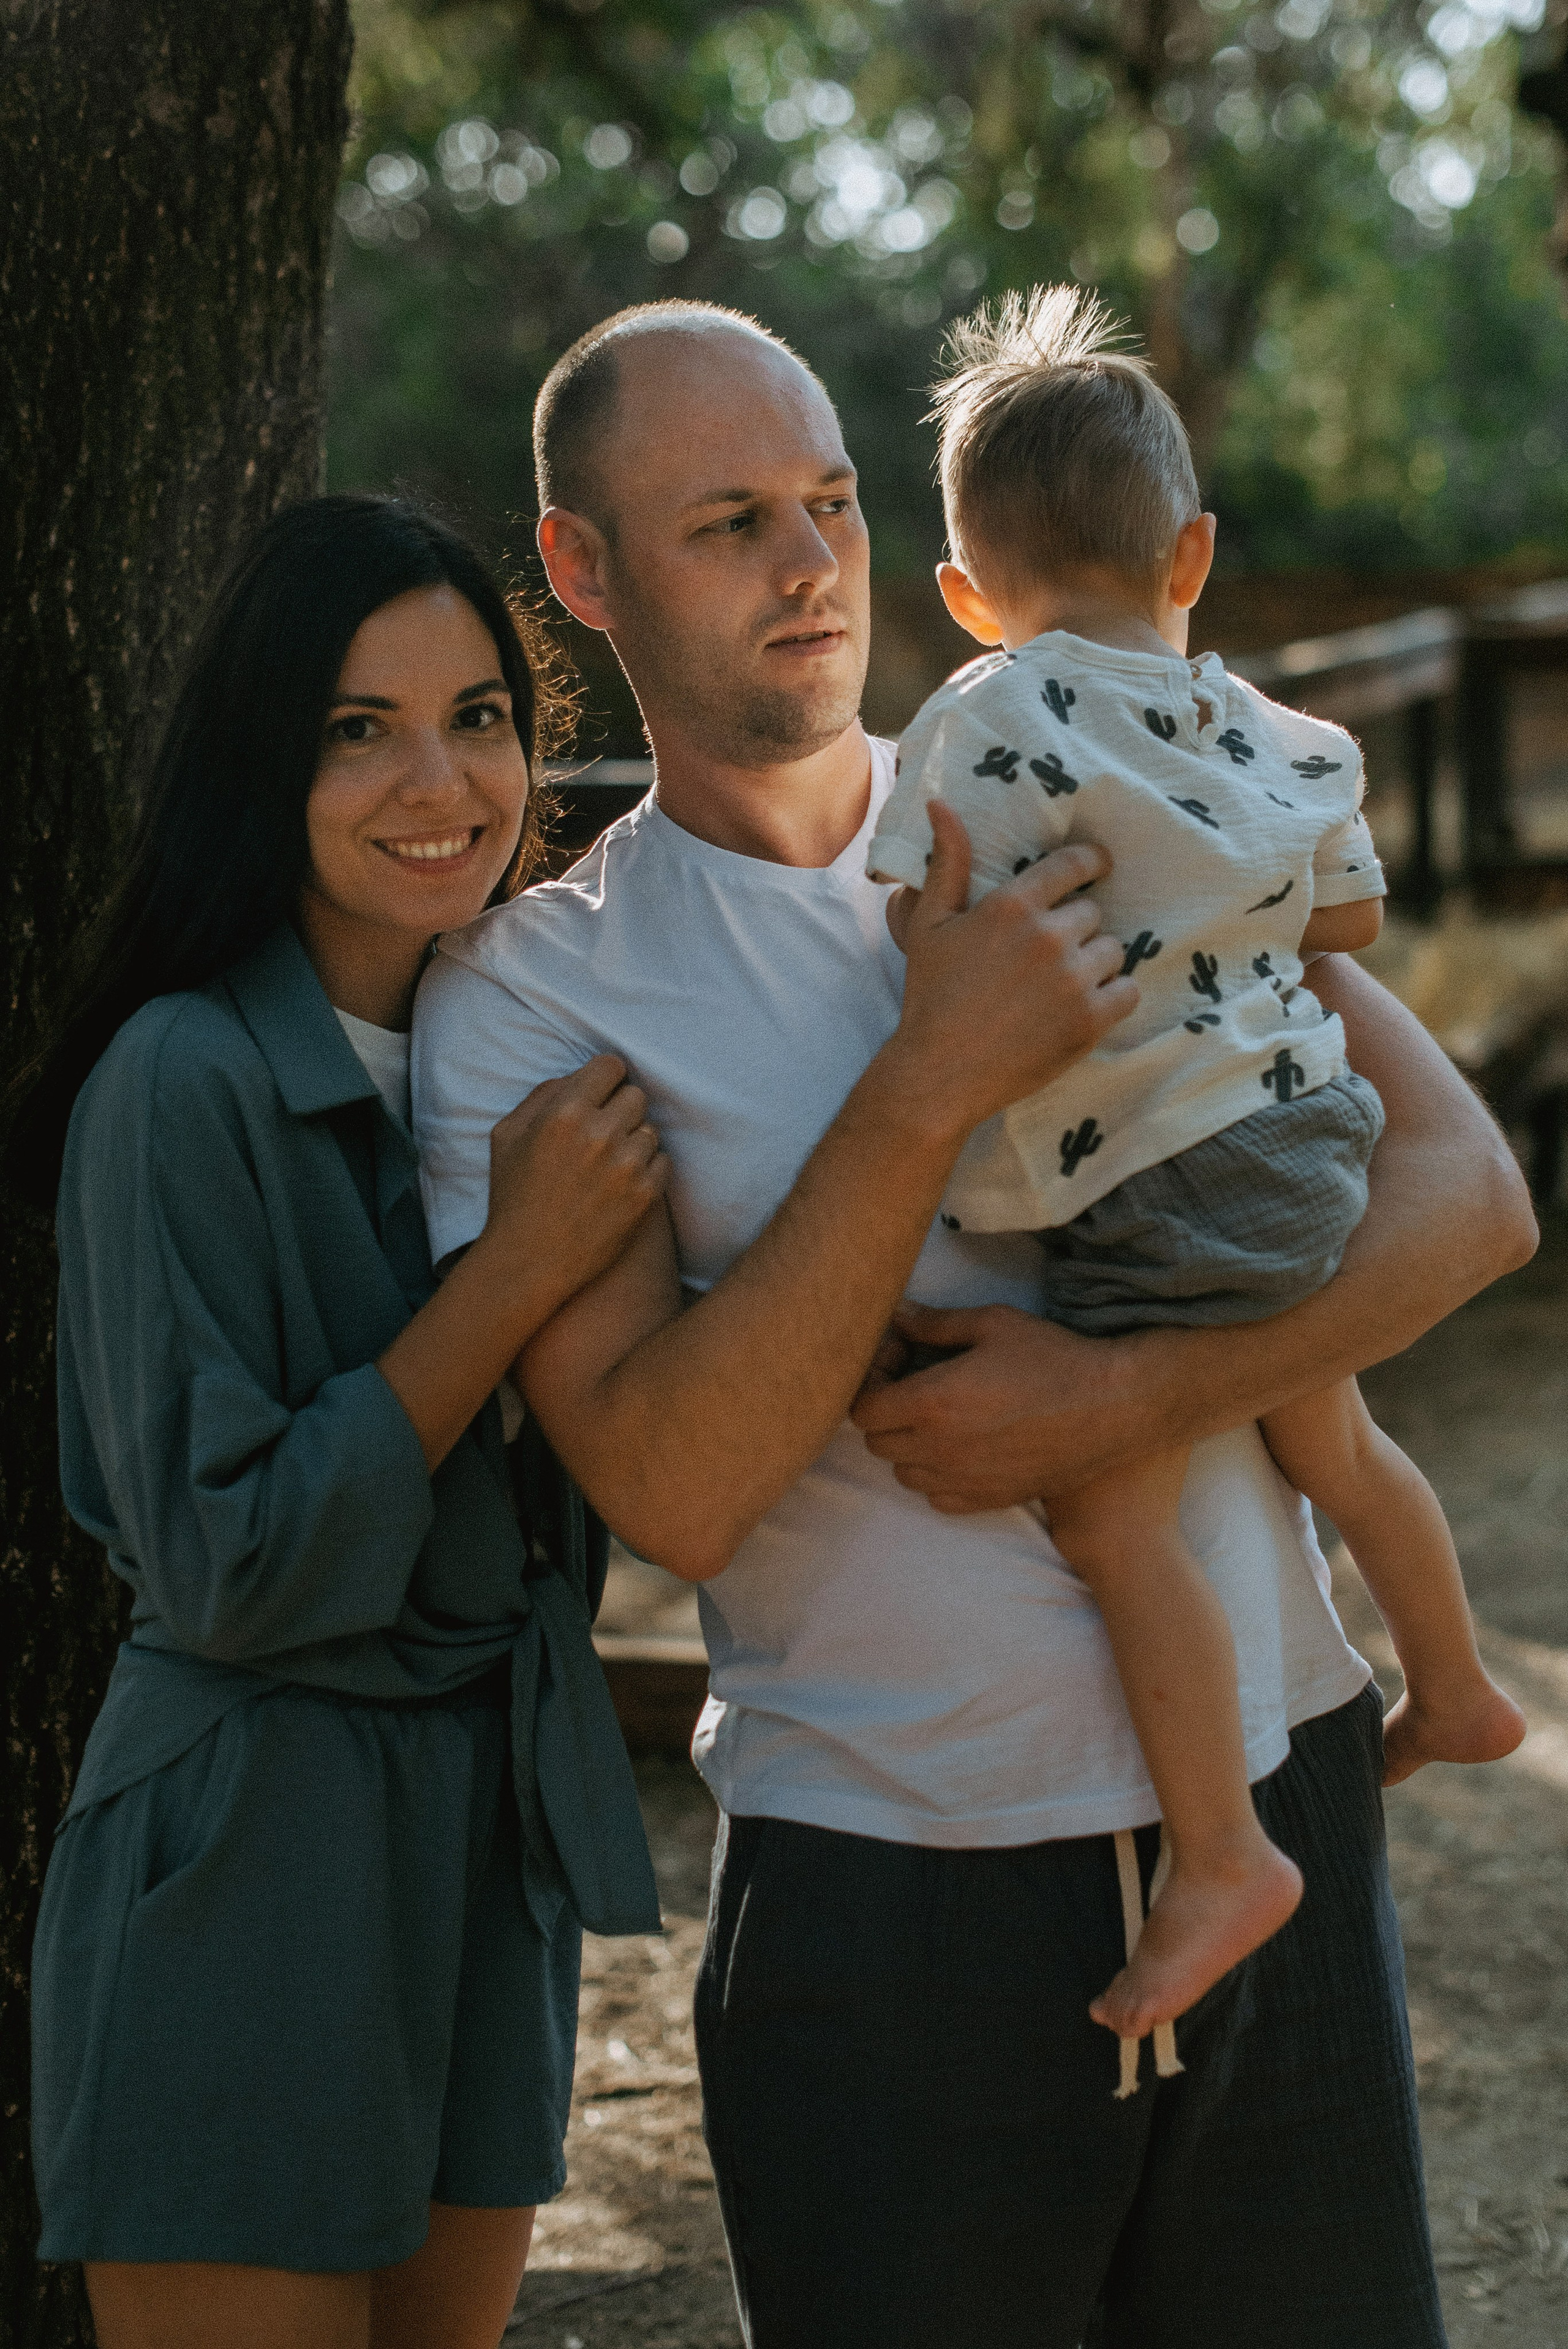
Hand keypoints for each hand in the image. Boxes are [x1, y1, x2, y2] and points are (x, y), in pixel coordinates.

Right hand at [480, 1055, 668, 1319]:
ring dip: (633, 1141)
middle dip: (619, 1110)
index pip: (611, 1065)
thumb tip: (578, 1077)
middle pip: (636, 1095)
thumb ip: (542, 1095)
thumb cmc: (513, 1195)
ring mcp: (627, 1166)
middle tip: (602, 1134)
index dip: (605, 1079)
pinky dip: (647, 1169)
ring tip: (608, 1164)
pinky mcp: (645, 1195)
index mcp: (564, 1113)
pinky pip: (663, 1161)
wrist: (528, 1261)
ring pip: (651, 1129)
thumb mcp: (506, 1134)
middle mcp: (600, 1134)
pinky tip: (621, 1184)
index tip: (600, 1094)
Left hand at [852, 1297, 1154, 1511]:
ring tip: (940, 1420)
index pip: (863, 1410)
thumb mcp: (993, 1324)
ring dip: (910, 1447)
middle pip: (877, 1443)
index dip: (872, 1385)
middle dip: (887, 1414)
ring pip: (903, 1473)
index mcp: (934, 1402)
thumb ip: (935, 1324)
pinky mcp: (988, 1500)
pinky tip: (963, 1449)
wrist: (1110, 1409)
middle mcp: (941, 1448)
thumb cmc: (1053, 1359)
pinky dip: (938, 1477)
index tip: (896, 1367)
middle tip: (916, 1388)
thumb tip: (898, 1317)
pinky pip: (936, 1498)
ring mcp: (964, 1480)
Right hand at [885, 803, 1136, 1142]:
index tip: (1096, 869)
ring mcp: (1074, 979)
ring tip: (1064, 985)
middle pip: (1094, 914)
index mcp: (1012, 906)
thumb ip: (948, 863)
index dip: (1090, 864)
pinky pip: (1129, 991)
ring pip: (1114, 951)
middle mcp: (1049, 936)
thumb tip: (942, 805)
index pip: (1075, 865)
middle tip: (1049, 957)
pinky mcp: (1090, 1020)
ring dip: (1096, 964)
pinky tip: (1085, 1007)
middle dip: (1077, 931)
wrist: (940, 1072)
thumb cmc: (931, 997)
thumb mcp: (930, 924)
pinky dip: (1114, 998)